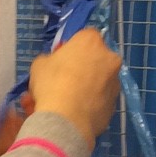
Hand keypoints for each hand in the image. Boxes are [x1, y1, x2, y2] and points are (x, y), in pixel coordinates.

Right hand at [28, 28, 121, 145]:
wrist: (67, 120)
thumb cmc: (52, 84)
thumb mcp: (40, 65)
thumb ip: (51, 59)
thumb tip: (56, 64)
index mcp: (91, 41)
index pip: (85, 35)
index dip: (72, 46)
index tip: (62, 58)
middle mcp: (110, 58)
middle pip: (96, 58)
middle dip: (83, 66)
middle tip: (64, 79)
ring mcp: (115, 82)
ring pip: (100, 80)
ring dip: (87, 86)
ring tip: (67, 100)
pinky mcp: (115, 104)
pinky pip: (100, 99)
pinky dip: (91, 103)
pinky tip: (75, 112)